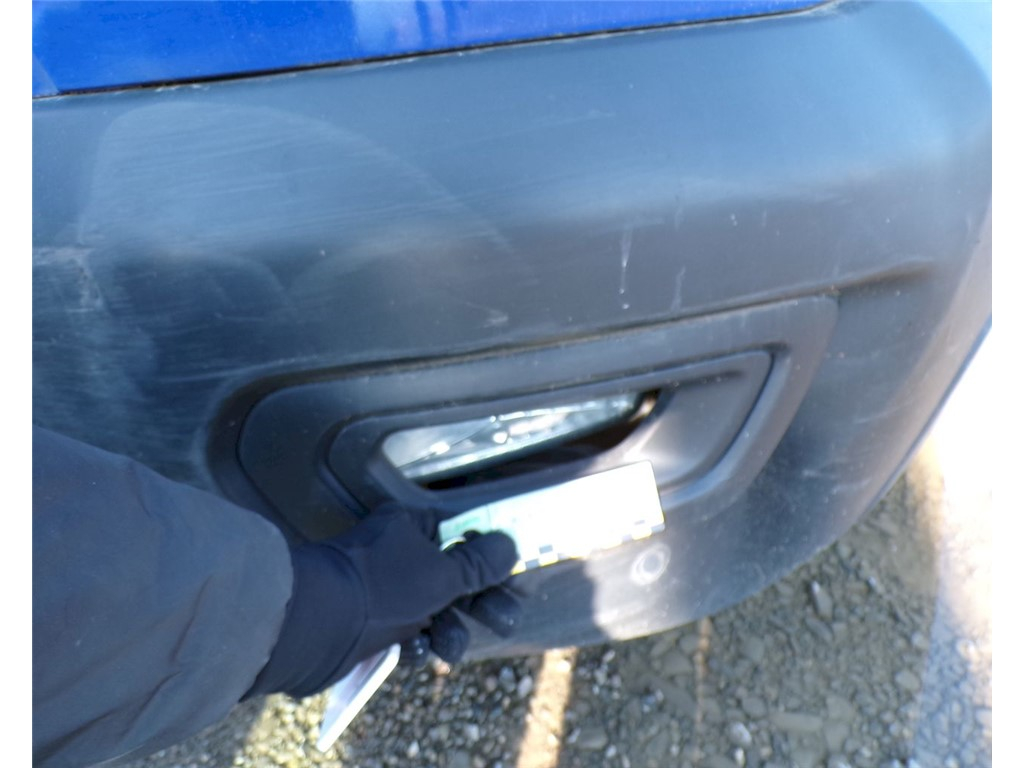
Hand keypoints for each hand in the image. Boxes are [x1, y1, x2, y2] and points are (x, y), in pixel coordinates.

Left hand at [247, 503, 518, 698]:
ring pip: (433, 609)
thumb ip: (479, 564)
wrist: (314, 625)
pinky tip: (414, 651)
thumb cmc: (382, 588)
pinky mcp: (371, 623)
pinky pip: (407, 632)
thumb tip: (509, 544)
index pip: (461, 534)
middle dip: (480, 602)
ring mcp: (384, 589)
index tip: (515, 577)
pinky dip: (416, 644)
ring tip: (450, 649)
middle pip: (453, 575)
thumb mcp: (442, 575)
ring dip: (448, 630)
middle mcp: (397, 553)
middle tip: (506, 620)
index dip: (490, 557)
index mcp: (411, 526)